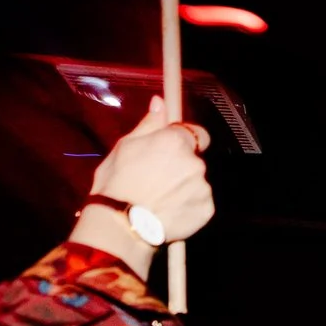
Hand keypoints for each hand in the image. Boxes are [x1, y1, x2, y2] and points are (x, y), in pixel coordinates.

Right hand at [84, 95, 215, 242]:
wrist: (122, 223)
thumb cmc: (118, 182)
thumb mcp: (125, 146)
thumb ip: (149, 124)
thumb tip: (160, 102)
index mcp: (175, 141)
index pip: (198, 133)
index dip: (187, 141)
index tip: (174, 150)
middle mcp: (194, 162)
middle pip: (195, 159)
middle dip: (181, 166)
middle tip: (158, 178)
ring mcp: (203, 187)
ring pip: (198, 181)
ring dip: (185, 186)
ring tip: (161, 197)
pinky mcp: (206, 210)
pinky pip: (200, 202)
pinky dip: (189, 205)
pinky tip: (169, 210)